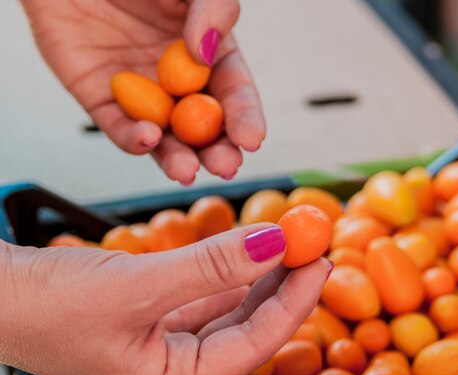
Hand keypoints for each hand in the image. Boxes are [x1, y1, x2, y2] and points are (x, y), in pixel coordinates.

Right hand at [0, 225, 329, 374]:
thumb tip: (276, 244)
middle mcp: (172, 371)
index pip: (256, 341)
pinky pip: (203, 298)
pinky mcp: (150, 319)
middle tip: (313, 249)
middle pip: (248, 327)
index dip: (295, 299)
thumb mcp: (139, 285)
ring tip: (289, 246)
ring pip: (228, 310)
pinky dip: (227, 275)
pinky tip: (247, 254)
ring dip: (258, 277)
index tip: (320, 260)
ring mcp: (162, 345)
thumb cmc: (45, 308)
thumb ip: (211, 266)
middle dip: (283, 287)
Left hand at [20, 0, 265, 183]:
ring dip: (178, 157)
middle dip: (217, 150)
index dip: (245, 117)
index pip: (234, 92)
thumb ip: (214, 9)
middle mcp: (177, 80)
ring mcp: (141, 93)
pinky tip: (147, 138)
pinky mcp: (101, 99)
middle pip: (203, 125)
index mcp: (207, 54)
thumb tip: (207, 55)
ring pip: (164, 136)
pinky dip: (132, 138)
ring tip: (187, 171)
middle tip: (226, 166)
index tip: (252, 140)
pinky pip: (117, 126)